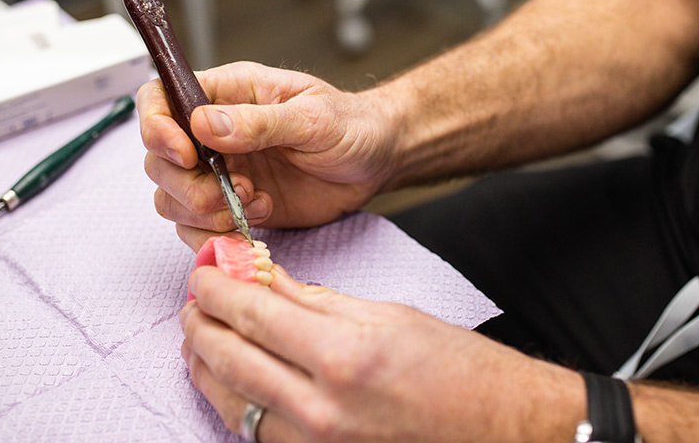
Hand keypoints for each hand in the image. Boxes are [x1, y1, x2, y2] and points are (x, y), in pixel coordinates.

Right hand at [137, 61, 397, 235]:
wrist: (375, 162)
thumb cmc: (351, 125)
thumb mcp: (313, 118)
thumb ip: (259, 122)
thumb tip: (203, 124)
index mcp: (226, 94)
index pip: (159, 99)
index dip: (157, 128)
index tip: (186, 154)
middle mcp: (213, 134)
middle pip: (159, 161)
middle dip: (189, 186)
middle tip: (236, 191)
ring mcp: (219, 173)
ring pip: (172, 199)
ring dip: (205, 213)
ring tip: (256, 203)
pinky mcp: (232, 207)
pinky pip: (197, 229)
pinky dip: (216, 236)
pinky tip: (254, 224)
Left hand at [179, 264, 583, 442]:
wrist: (503, 429)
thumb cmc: (461, 372)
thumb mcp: (390, 317)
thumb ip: (318, 302)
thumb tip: (268, 280)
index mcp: (343, 359)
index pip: (255, 315)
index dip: (219, 290)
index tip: (204, 272)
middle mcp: (322, 409)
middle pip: (231, 360)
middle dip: (202, 325)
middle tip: (195, 300)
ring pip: (233, 403)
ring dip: (207, 366)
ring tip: (201, 337)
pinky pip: (257, 432)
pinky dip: (235, 401)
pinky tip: (230, 380)